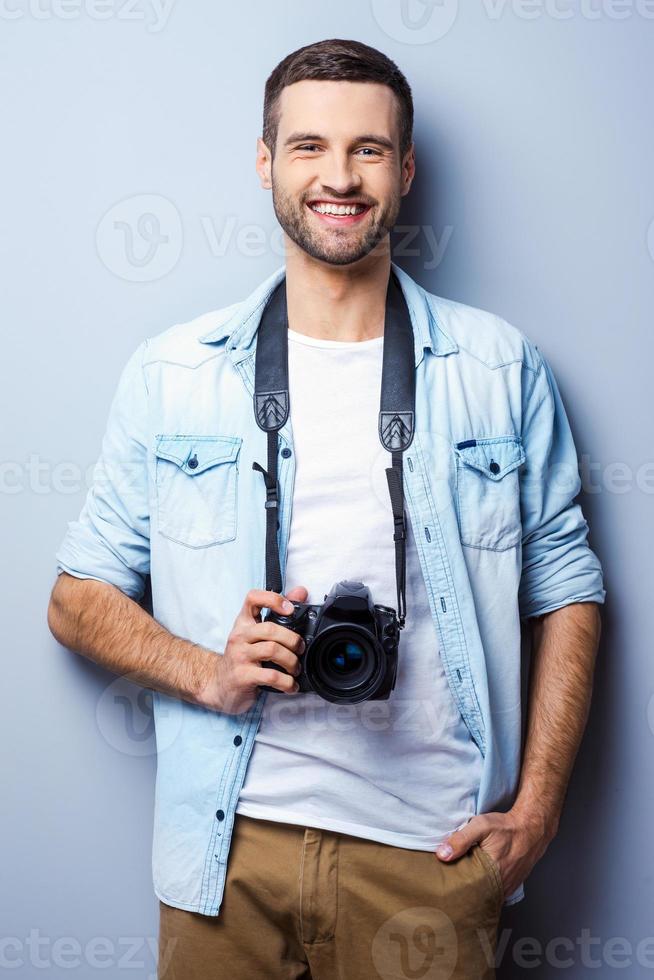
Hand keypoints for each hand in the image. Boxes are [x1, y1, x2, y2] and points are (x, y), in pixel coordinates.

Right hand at [196, 585, 308, 714]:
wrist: (220, 685)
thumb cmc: (242, 658)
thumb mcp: (256, 634)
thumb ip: (279, 613)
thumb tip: (301, 592)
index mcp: (244, 623)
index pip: (253, 598)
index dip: (273, 599)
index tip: (290, 609)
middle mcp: (239, 636)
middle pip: (270, 629)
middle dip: (292, 640)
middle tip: (300, 649)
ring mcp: (239, 656)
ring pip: (273, 650)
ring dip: (292, 661)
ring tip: (295, 669)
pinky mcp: (242, 676)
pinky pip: (271, 676)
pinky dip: (287, 682)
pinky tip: (291, 685)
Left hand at [433, 807, 554, 899]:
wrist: (532, 829)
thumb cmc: (507, 827)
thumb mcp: (481, 826)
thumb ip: (461, 839)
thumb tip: (442, 855)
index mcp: (491, 872)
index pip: (466, 890)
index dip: (454, 889)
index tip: (443, 887)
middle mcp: (500, 885)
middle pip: (475, 896)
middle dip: (462, 893)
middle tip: (448, 889)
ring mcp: (507, 888)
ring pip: (485, 896)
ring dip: (474, 892)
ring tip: (460, 887)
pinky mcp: (511, 887)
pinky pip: (494, 894)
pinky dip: (485, 890)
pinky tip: (477, 883)